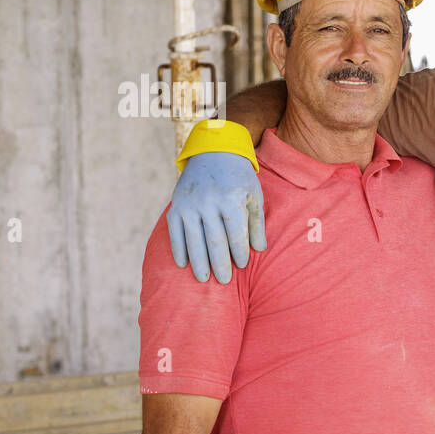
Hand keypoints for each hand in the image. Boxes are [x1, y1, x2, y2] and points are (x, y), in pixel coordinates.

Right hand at [167, 152, 266, 283]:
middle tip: (223, 281)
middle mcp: (208, 203)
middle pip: (214, 242)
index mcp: (231, 200)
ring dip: (199, 262)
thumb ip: (257, 223)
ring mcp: (189, 205)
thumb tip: (259, 250)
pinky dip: (179, 249)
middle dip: (219, 264)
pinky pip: (175, 232)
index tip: (241, 265)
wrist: (213, 152)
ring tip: (204, 279)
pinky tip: (183, 264)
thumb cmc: (239, 178)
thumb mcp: (254, 196)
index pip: (235, 235)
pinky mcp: (176, 206)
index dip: (238, 253)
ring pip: (194, 240)